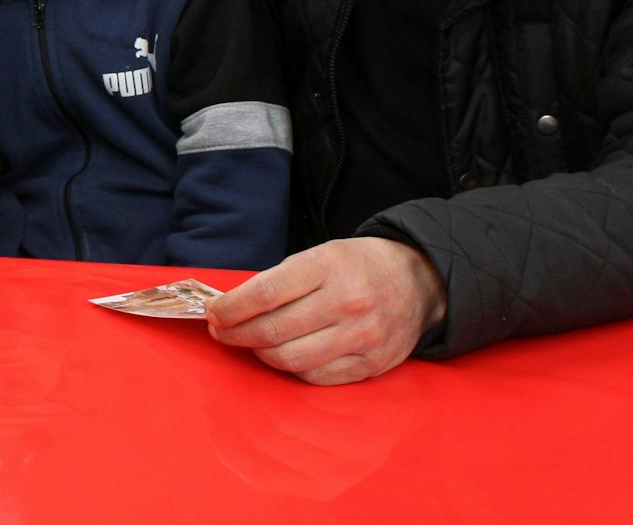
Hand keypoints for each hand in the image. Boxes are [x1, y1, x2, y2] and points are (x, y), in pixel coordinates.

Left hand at [205, 237, 446, 385]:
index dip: (231, 308)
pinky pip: (316, 376)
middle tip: (222, 332)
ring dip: (260, 353)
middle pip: (273, 330)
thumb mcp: (321, 255)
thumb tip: (232, 308)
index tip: (214, 313)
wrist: (418, 282)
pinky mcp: (371, 364)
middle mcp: (348, 301)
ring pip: (291, 359)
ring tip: (250, 343)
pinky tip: (283, 354)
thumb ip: (280, 281)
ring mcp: (363, 336)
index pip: (265, 293)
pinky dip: (291, 368)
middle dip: (236, 334)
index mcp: (329, 266)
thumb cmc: (358, 266)